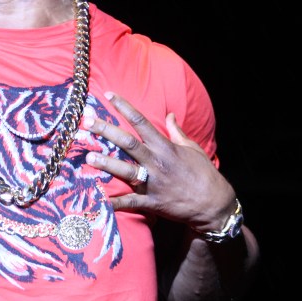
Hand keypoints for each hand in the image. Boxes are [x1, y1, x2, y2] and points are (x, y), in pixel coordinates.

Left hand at [81, 91, 237, 233]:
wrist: (214, 204)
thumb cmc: (203, 173)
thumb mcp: (192, 148)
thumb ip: (177, 132)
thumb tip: (169, 115)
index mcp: (165, 147)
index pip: (141, 122)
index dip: (124, 107)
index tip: (109, 96)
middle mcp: (157, 162)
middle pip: (128, 143)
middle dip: (106, 131)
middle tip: (86, 123)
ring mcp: (154, 182)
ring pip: (126, 171)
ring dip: (106, 164)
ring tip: (88, 157)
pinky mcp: (153, 202)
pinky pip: (132, 202)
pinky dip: (117, 203)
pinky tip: (102, 201)